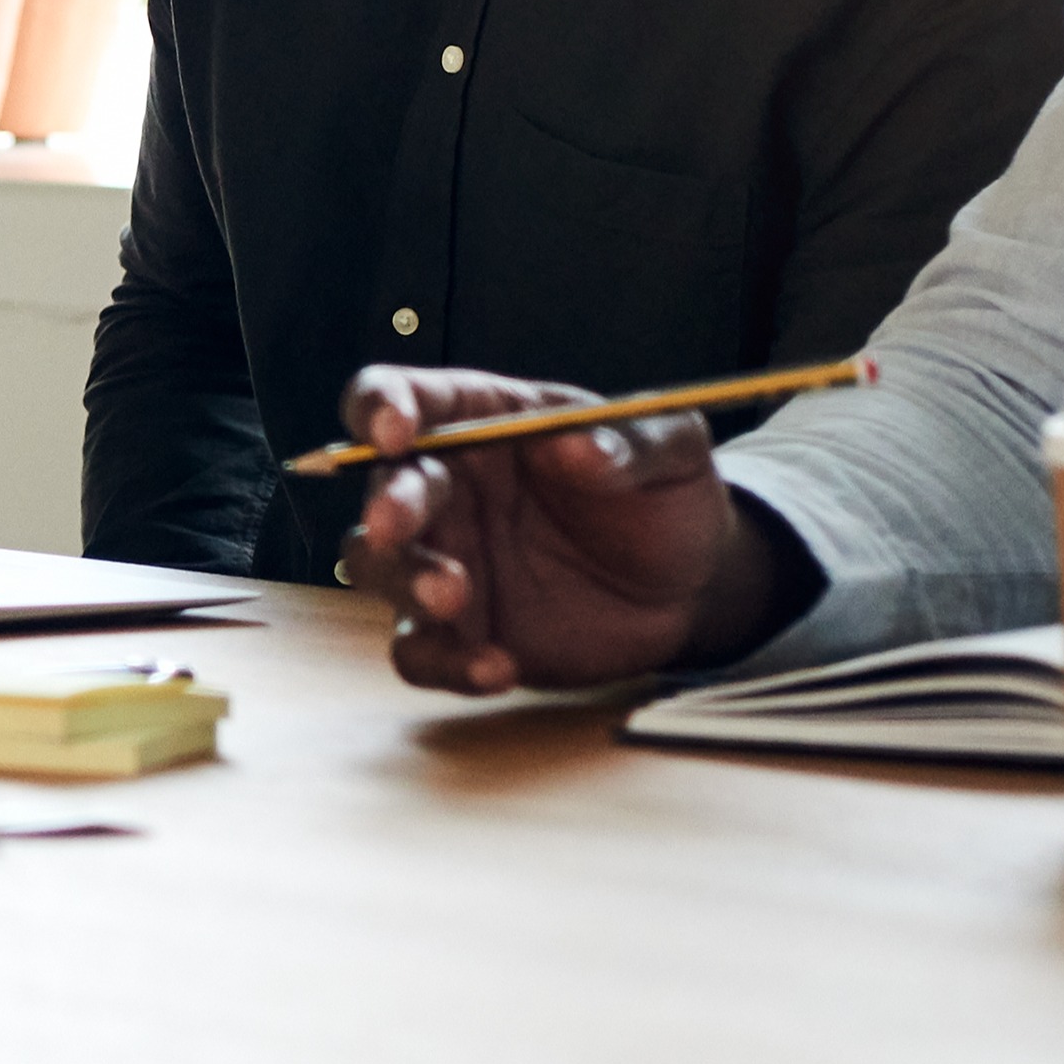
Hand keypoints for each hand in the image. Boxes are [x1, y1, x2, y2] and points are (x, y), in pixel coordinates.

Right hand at [348, 365, 761, 694]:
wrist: (687, 587)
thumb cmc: (663, 497)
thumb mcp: (673, 451)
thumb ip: (630, 444)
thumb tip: (578, 444)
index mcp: (479, 419)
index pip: (402, 395)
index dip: (379, 406)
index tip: (392, 430)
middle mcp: (446, 487)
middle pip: (379, 484)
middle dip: (386, 504)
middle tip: (394, 526)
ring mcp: (444, 560)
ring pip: (376, 567)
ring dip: (401, 578)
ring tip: (451, 598)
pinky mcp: (459, 632)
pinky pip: (421, 652)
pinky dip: (444, 662)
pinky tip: (496, 667)